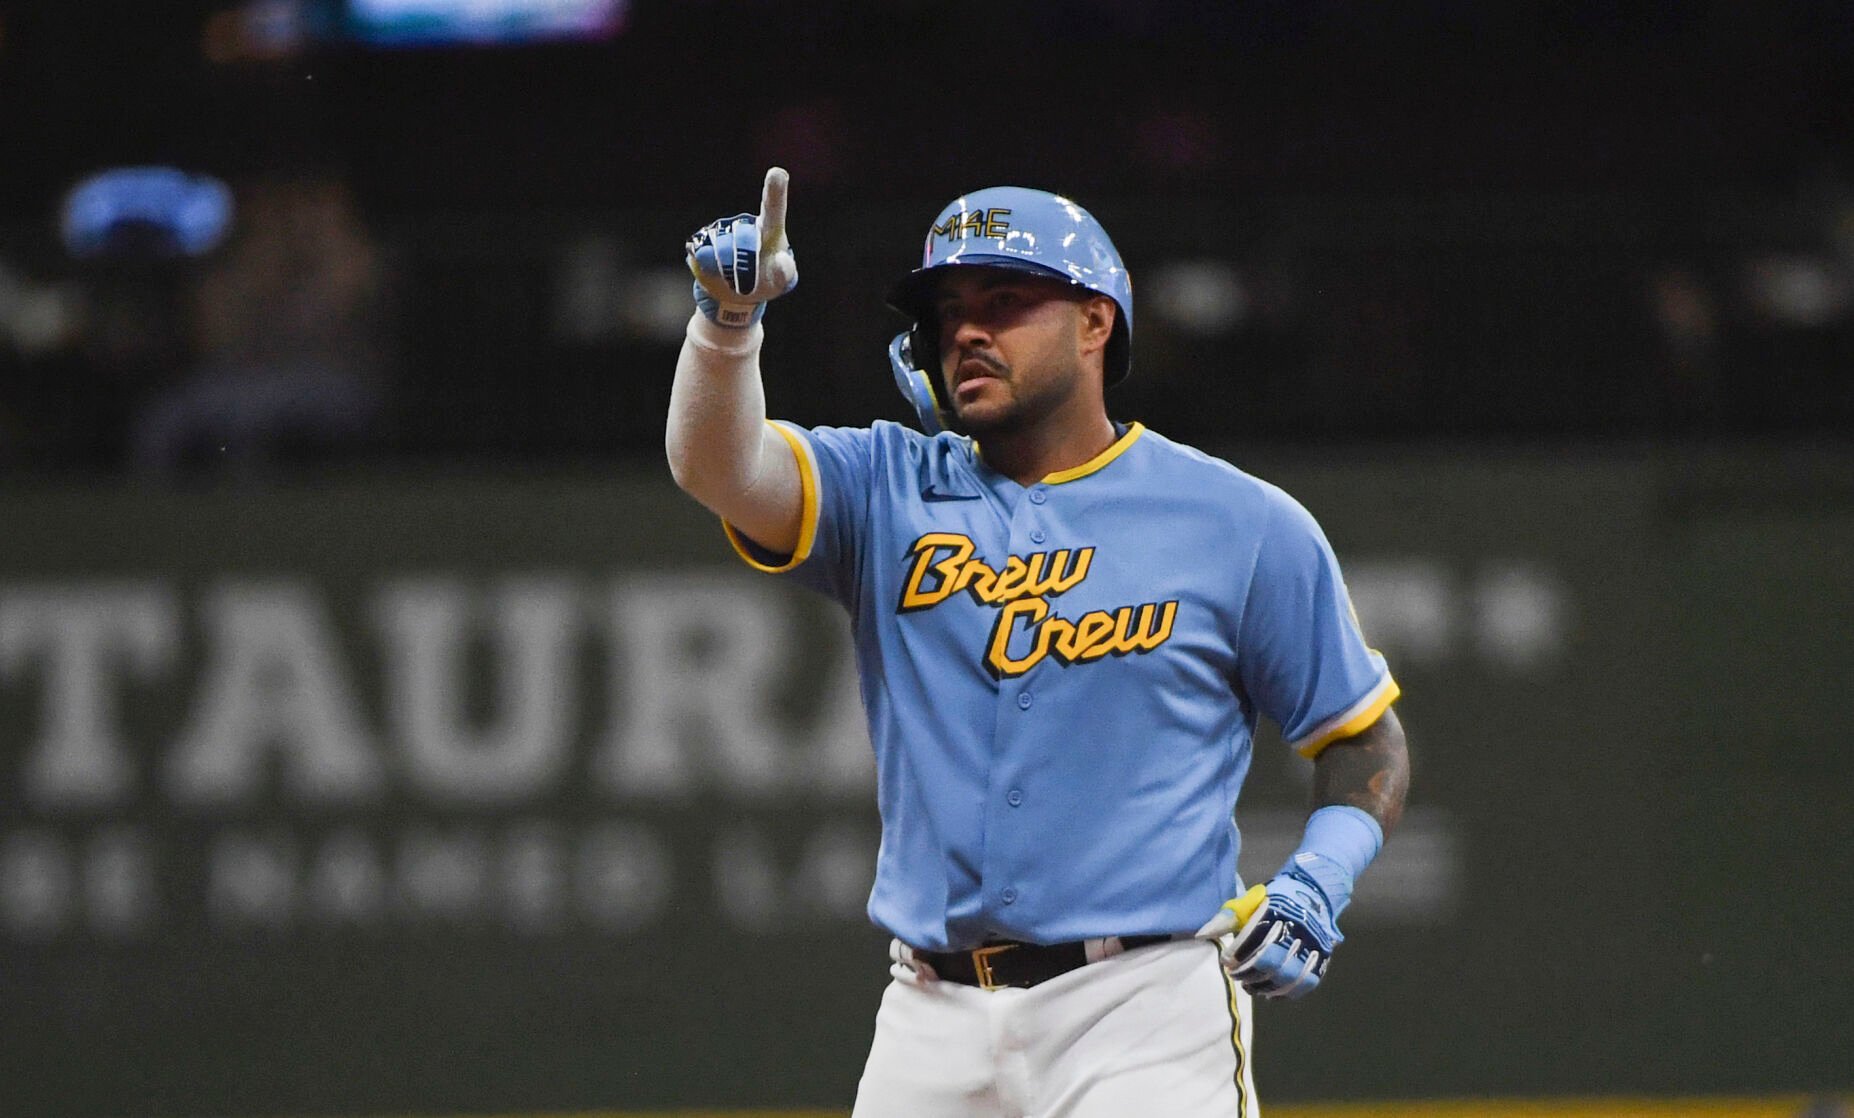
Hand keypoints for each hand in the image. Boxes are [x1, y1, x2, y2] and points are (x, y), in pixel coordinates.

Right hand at [684, 167, 797, 327]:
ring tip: (733, 278)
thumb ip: (785, 272)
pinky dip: (707, 267)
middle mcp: (745, 223)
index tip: (777, 173)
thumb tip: (781, 260)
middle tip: (748, 284)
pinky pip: (700, 252)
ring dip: (726, 271)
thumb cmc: (767, 280)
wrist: (738, 291)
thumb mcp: (781, 281)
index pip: (774, 207)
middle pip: (742, 242)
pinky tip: (715, 270)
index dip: (775, 190)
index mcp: (769, 228)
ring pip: (720, 250)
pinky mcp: (701, 240)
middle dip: (744, 269)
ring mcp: (721, 228)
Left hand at [1195, 866, 1344, 999]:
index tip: (1226, 960)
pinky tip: (1270, 995)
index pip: (1254, 938)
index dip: (1237, 953)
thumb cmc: (1275, 899)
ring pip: (1289, 976)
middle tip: (1235, 974)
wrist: (1313, 893)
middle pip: (1271, 960)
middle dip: (1249, 972)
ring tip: (1250, 987)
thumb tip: (1201, 935)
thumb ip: (1227, 919)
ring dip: (1266, 987)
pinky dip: (1287, 994)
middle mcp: (1297, 928)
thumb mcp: (1250, 902)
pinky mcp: (1322, 957)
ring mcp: (1312, 944)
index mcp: (1276, 911)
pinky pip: (1307, 983)